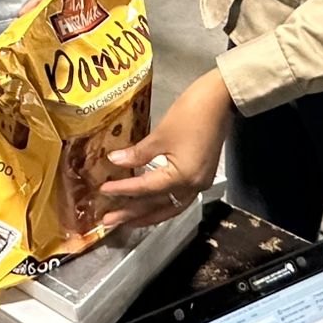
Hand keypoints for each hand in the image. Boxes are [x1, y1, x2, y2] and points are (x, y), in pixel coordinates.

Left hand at [99, 70, 233, 229]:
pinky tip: (152, 206)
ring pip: (170, 207)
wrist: (220, 100)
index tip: (103, 191)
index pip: (146, 189)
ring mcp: (199, 184)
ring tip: (127, 221)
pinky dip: (163, 205)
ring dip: (148, 215)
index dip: (123, 190)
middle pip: (158, 206)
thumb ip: (138, 153)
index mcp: (182, 177)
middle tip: (108, 221)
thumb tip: (114, 161)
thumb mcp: (161, 134)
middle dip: (132, 214)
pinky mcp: (201, 177)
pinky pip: (179, 200)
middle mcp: (192, 187)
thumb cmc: (190, 114)